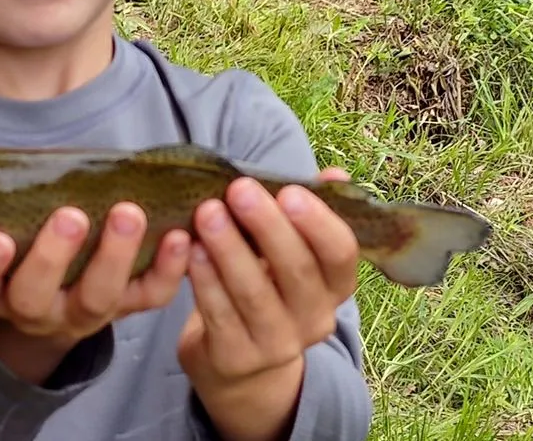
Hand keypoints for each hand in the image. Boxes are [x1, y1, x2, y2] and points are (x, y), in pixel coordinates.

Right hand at [0, 203, 190, 384]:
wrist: (64, 281)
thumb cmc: (29, 226)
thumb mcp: (8, 213)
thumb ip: (8, 189)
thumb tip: (10, 139)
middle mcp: (34, 308)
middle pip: (35, 297)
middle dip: (53, 258)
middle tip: (71, 217)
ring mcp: (81, 313)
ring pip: (95, 299)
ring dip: (114, 256)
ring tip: (127, 213)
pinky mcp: (126, 308)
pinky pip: (148, 297)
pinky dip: (168, 269)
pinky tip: (179, 236)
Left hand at [178, 170, 357, 440]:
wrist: (241, 359)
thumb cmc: (269, 283)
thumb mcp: (292, 251)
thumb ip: (310, 212)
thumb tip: (336, 174)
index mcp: (334, 285)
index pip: (341, 253)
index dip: (318, 223)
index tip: (288, 191)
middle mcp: (314, 318)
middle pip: (297, 271)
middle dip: (267, 226)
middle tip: (238, 189)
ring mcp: (277, 344)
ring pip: (254, 293)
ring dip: (229, 249)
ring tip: (207, 213)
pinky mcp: (237, 358)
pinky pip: (220, 316)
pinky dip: (205, 281)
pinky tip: (191, 251)